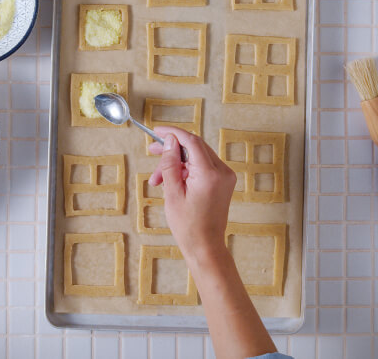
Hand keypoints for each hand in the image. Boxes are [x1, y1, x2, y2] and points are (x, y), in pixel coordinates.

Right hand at [148, 127, 235, 261]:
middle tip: (153, 150)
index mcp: (210, 174)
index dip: (173, 133)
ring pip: (196, 157)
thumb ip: (170, 164)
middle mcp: (222, 172)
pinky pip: (202, 166)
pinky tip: (170, 181)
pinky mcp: (223, 182)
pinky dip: (186, 170)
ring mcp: (225, 177)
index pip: (191, 141)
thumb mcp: (172, 193)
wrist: (205, 246)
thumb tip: (170, 141)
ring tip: (157, 179)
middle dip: (172, 149)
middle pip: (194, 147)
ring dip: (176, 163)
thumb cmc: (188, 225)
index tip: (158, 131)